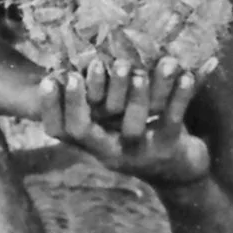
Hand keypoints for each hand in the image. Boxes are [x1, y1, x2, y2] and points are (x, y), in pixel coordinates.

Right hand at [40, 59, 208, 185]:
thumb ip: (99, 99)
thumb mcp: (117, 123)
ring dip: (133, 93)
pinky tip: (186, 75)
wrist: (182, 175)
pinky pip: (171, 119)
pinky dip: (179, 96)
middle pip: (84, 130)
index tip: (47, 79)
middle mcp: (110, 152)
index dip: (49, 108)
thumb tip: (79, 57)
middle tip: (83, 68)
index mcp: (94, 142)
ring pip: (131, 124)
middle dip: (80, 100)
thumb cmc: (144, 137)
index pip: (59, 130)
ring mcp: (138, 153)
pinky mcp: (168, 149)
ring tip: (129, 65)